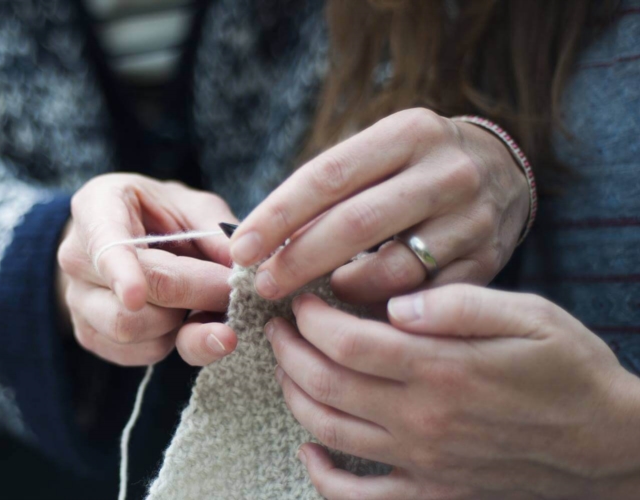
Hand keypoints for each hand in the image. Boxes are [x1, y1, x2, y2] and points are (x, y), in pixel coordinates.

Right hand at [56, 173, 239, 365]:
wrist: (131, 238)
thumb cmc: (163, 215)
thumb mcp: (192, 206)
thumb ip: (215, 231)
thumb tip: (239, 271)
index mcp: (97, 207)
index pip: (105, 243)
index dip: (121, 271)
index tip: (136, 297)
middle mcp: (76, 256)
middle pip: (132, 297)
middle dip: (193, 297)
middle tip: (232, 293)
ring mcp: (78, 300)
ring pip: (131, 330)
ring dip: (181, 325)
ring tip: (203, 304)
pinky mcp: (90, 334)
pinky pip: (136, 353)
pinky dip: (172, 343)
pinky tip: (183, 321)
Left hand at [230, 108, 530, 302]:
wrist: (507, 172)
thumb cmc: (415, 165)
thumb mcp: (382, 152)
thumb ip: (332, 188)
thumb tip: (260, 240)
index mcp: (409, 133)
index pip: (328, 175)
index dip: (278, 215)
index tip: (241, 249)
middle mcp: (447, 171)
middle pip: (356, 224)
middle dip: (299, 260)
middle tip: (262, 286)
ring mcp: (472, 218)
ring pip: (392, 268)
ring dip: (341, 290)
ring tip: (309, 303)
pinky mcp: (488, 262)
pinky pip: (424, 299)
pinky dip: (381, 311)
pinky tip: (353, 319)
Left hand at [266, 285, 639, 498]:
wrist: (609, 447)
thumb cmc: (570, 371)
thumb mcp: (530, 316)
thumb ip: (459, 303)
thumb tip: (396, 300)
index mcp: (442, 368)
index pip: (346, 341)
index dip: (310, 318)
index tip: (301, 299)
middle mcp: (423, 418)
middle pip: (325, 383)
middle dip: (288, 350)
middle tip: (278, 328)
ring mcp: (423, 462)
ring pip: (330, 430)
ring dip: (294, 396)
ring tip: (286, 368)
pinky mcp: (431, 494)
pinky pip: (358, 498)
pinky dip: (322, 475)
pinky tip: (310, 448)